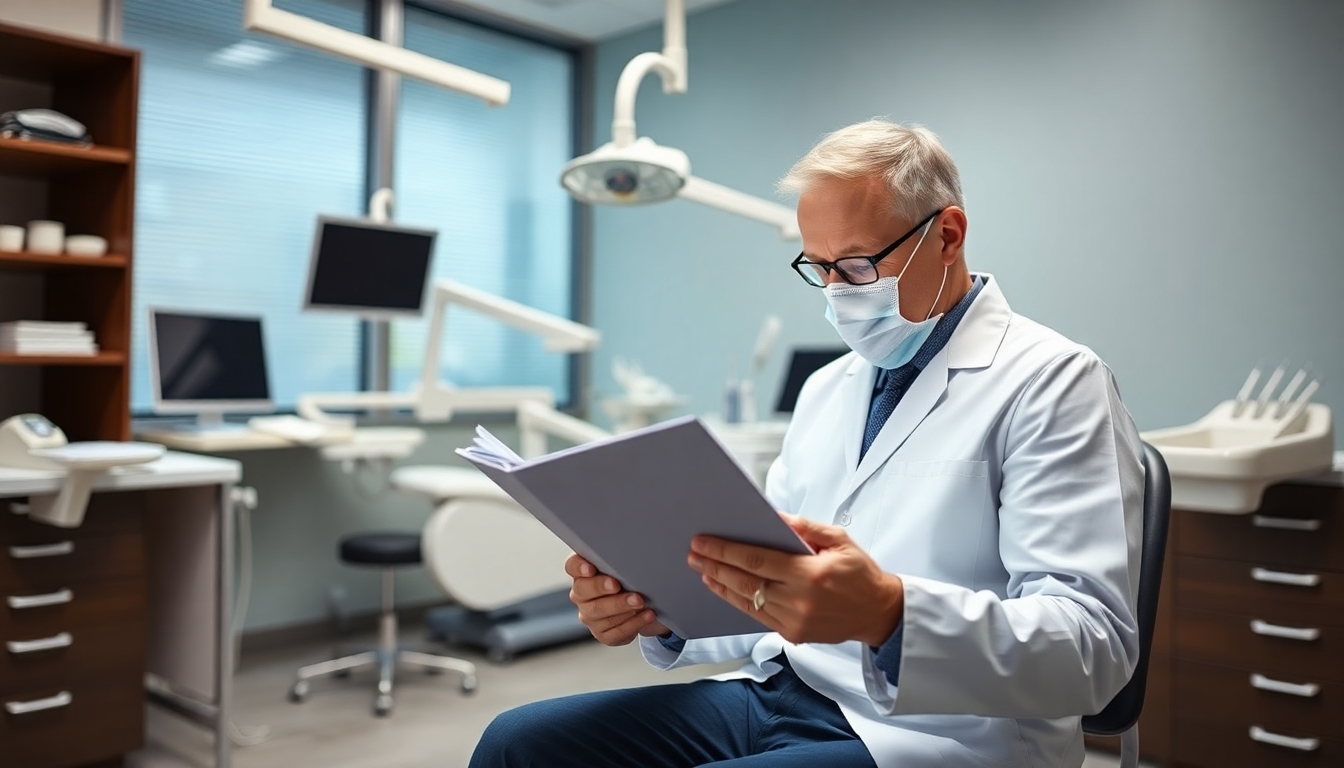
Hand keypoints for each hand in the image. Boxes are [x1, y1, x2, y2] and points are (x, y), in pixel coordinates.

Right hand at [565, 553, 669, 645]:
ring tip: (640, 601)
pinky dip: (633, 623)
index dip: (579, 567)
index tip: (590, 568)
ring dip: (621, 606)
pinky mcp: (603, 634)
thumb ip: (622, 558)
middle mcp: (581, 595)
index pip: (572, 566)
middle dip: (601, 587)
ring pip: (600, 612)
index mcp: (583, 574)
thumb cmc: (630, 579)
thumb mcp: (625, 566)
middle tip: (617, 585)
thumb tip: (640, 549)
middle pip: (584, 590)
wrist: (642, 606)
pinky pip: (615, 631)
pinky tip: (647, 615)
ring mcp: (590, 616)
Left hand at [688, 513, 903, 645]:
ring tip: (702, 569)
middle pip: (745, 581)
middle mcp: (799, 601)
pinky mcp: (793, 635)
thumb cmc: (860, 572)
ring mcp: (795, 621)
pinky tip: (723, 588)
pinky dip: (737, 601)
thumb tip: (771, 516)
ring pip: (747, 601)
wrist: (879, 613)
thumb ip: (804, 527)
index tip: (703, 541)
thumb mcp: (839, 539)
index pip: (757, 560)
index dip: (726, 550)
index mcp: (811, 574)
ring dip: (720, 584)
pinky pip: (757, 615)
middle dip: (715, 565)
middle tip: (693, 553)